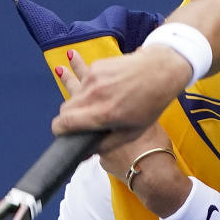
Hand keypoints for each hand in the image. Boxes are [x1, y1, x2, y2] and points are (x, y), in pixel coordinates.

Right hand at [52, 47, 191, 151]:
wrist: (160, 70)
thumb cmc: (149, 103)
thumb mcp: (132, 131)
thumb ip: (105, 144)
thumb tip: (83, 153)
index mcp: (103, 113)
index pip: (64, 123)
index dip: (59, 131)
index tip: (63, 134)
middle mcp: (94, 94)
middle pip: (65, 109)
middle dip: (69, 118)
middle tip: (83, 122)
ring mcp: (93, 78)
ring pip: (74, 94)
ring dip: (81, 103)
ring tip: (100, 104)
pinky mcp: (95, 66)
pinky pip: (84, 82)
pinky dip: (90, 89)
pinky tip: (107, 90)